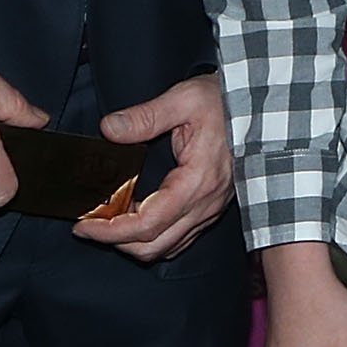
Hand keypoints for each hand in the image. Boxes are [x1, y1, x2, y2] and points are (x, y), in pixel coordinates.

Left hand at [77, 73, 233, 260]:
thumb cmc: (227, 101)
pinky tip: (137, 216)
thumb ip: (144, 116)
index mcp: (197, 182)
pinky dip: (153, 236)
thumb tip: (109, 130)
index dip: (109, 232)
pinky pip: (179, 238)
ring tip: (110, 221)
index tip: (83, 226)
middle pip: (153, 246)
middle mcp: (206, 203)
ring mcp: (212, 208)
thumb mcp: (183, 99)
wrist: (263, 104)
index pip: (146, 225)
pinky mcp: (212, 207)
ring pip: (166, 247)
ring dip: (134, 242)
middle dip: (115, 242)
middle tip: (88, 226)